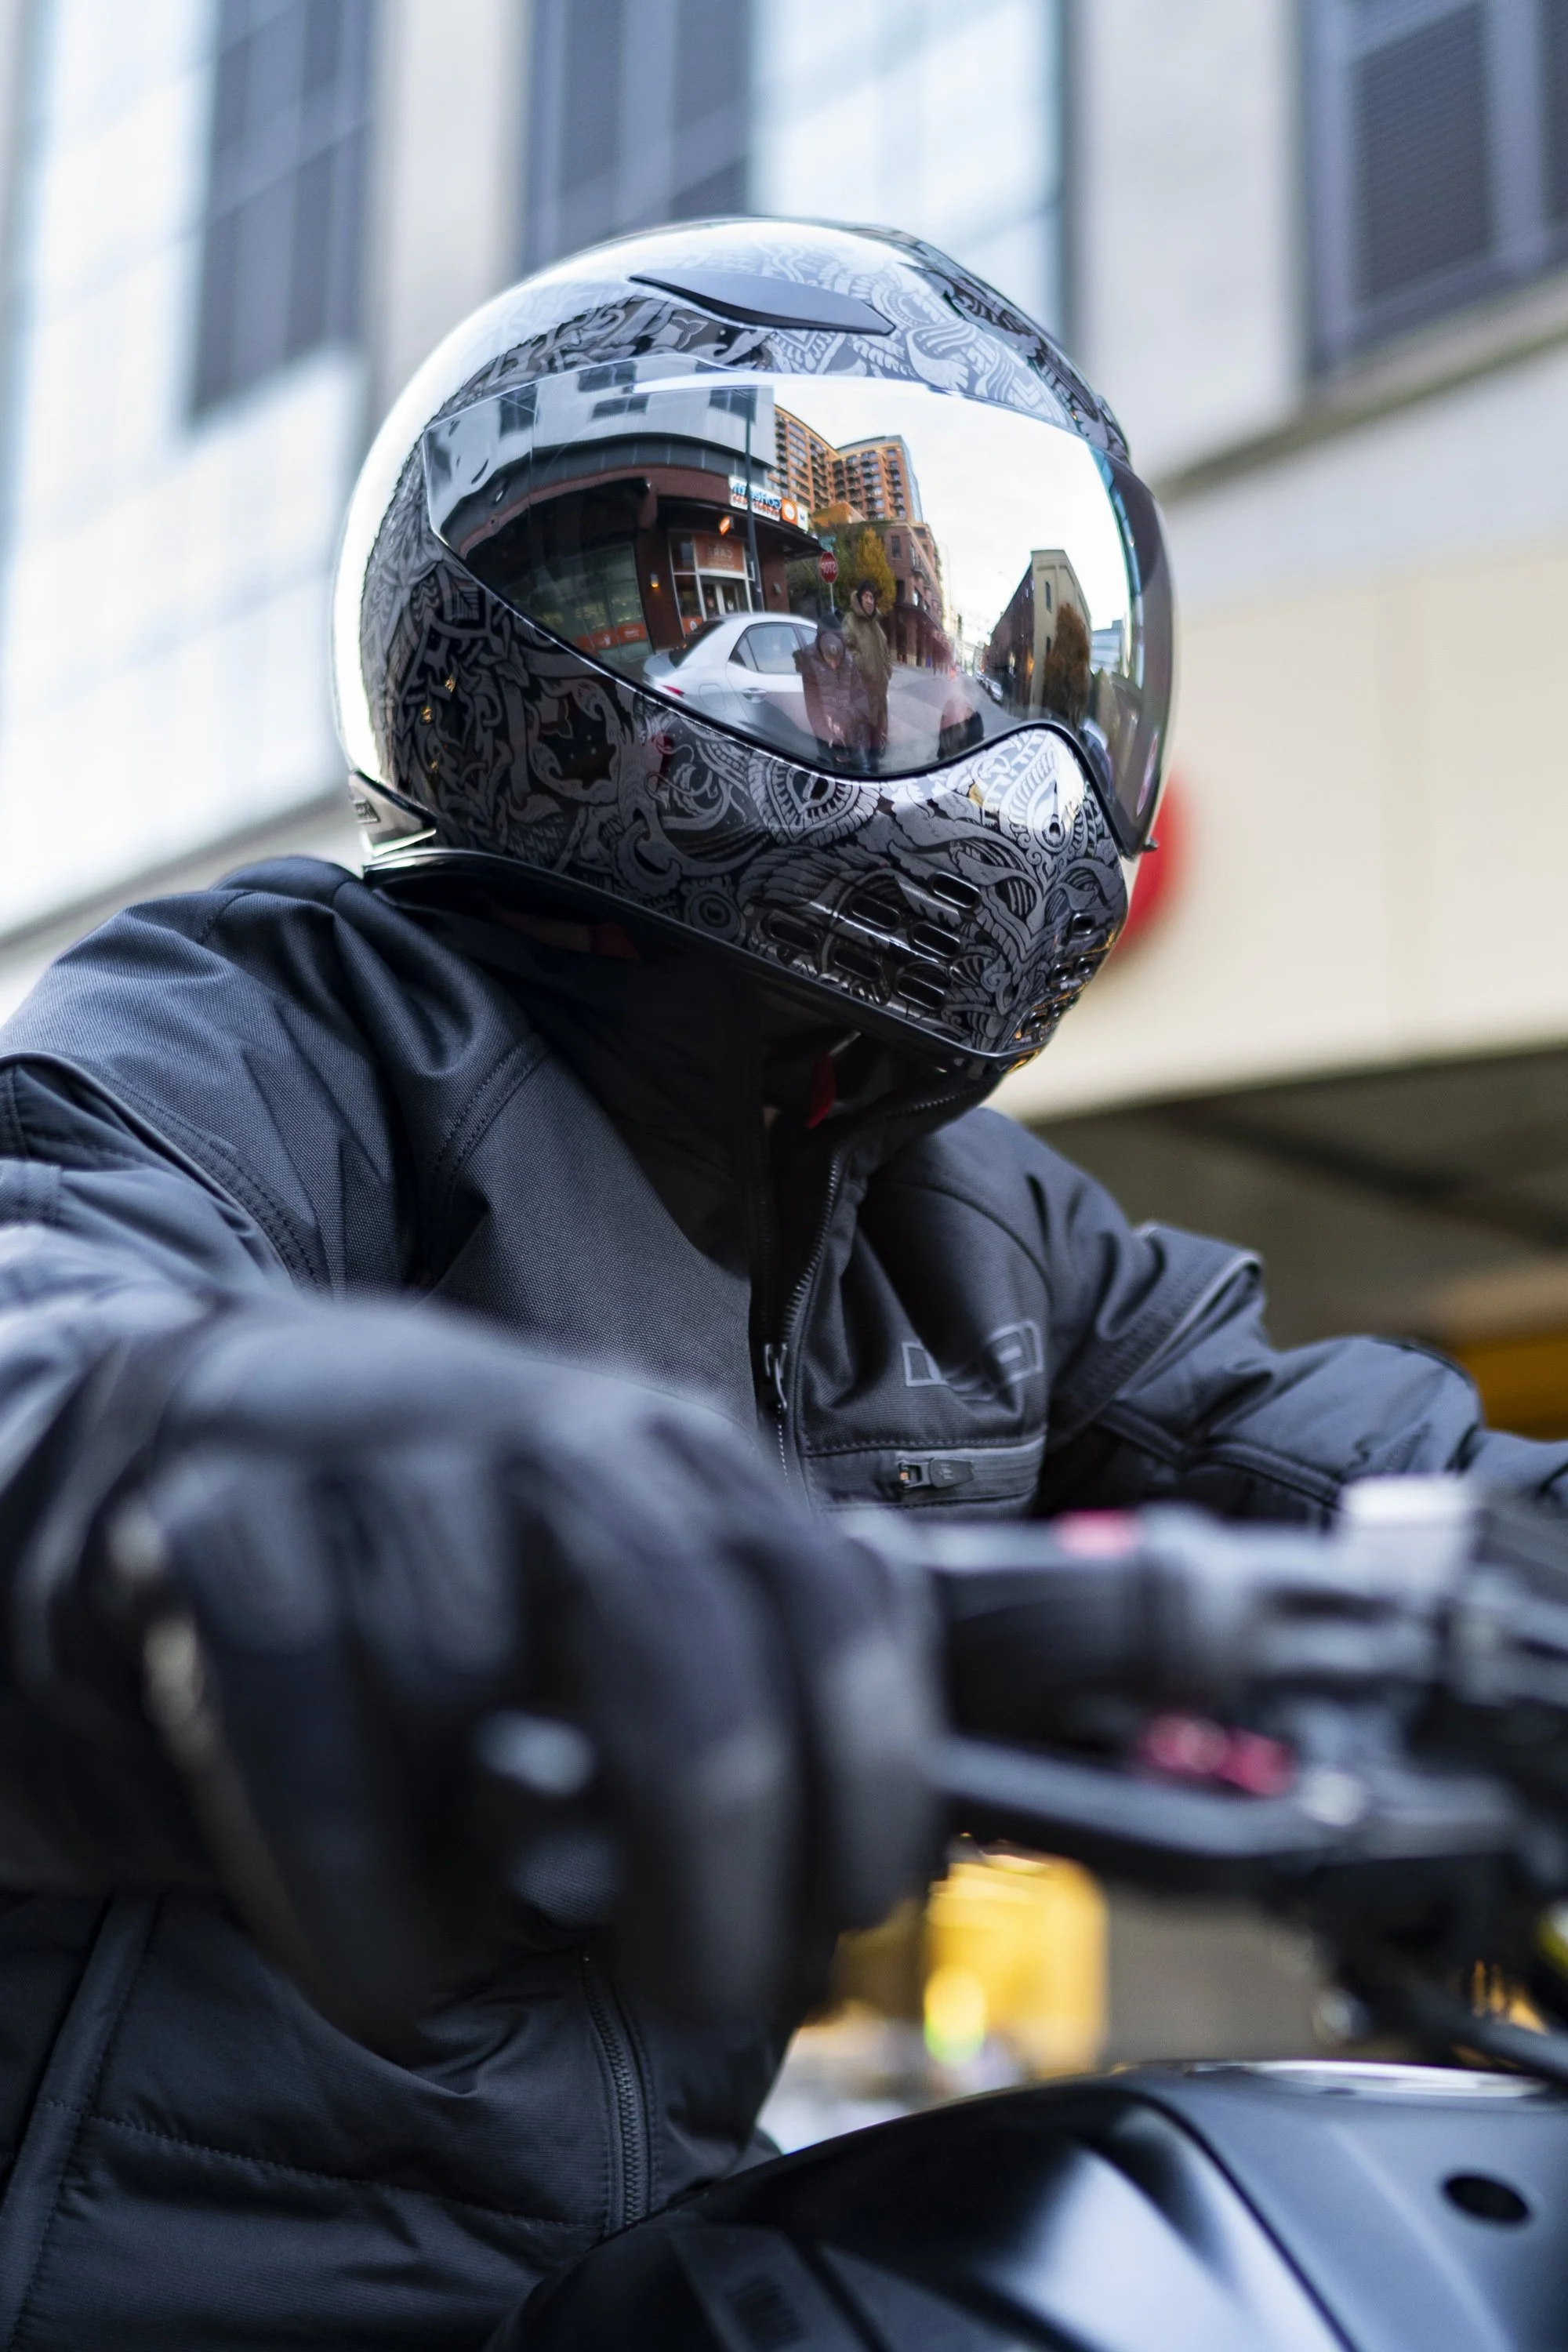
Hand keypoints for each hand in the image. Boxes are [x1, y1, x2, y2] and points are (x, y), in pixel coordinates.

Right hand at [97, 1301, 938, 2044]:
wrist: (219, 1427)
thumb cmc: (467, 1570)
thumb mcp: (629, 1594)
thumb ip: (760, 1689)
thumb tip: (894, 1846)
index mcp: (681, 1455)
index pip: (830, 1598)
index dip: (875, 1770)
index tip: (858, 1910)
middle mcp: (550, 1434)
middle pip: (682, 1644)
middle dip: (720, 1862)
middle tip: (700, 1992)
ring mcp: (381, 1463)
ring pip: (468, 1694)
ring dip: (484, 1877)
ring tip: (471, 1921)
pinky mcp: (220, 1522)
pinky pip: (299, 1735)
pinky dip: (345, 1892)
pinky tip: (372, 1962)